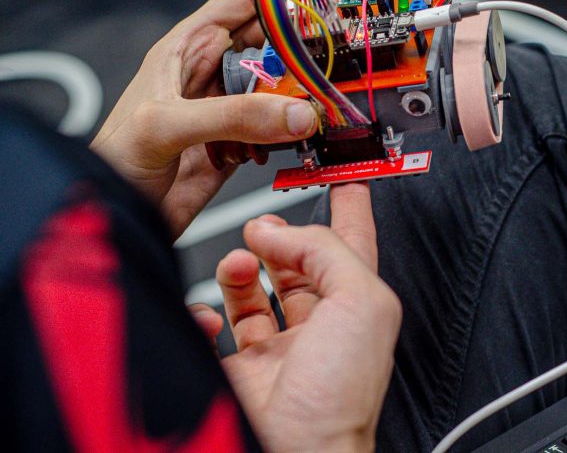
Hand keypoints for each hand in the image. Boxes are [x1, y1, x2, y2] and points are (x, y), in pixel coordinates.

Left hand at [90, 0, 354, 237]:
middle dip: (314, 33)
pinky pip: (285, 124)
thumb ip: (234, 116)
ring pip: (287, 81)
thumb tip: (300, 112)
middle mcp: (214, 70)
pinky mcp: (244, 143)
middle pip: (277, 37)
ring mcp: (231, 106)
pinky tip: (311, 131)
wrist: (113, 218)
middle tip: (351, 34)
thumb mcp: (167, 125)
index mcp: (189, 47)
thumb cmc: (113, 161)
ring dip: (312, 86)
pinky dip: (304, 126)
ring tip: (337, 87)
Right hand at [190, 183, 399, 452]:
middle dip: (279, 237)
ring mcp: (276, 352)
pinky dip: (202, 313)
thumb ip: (326, 251)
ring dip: (240, 267)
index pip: (352, 244)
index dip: (348, 207)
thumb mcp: (360, 301)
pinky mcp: (235, 373)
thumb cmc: (340, 396)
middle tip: (263, 222)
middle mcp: (318, 328)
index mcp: (356, 308)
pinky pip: (212, 331)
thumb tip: (282, 230)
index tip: (343, 174)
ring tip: (239, 262)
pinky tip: (207, 311)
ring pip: (251, 292)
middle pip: (296, 265)